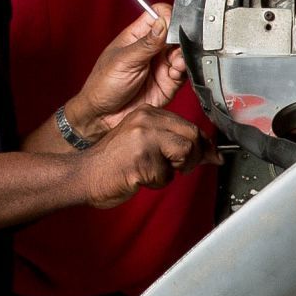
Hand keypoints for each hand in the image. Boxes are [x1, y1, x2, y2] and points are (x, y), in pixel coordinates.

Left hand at [60, 4, 183, 126]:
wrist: (103, 117)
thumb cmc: (103, 85)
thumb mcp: (124, 60)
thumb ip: (147, 43)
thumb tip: (164, 23)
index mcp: (137, 36)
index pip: (159, 15)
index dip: (169, 16)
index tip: (173, 25)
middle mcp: (152, 49)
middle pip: (175, 33)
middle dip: (180, 38)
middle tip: (178, 46)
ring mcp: (161, 65)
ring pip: (182, 52)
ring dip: (183, 55)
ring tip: (176, 63)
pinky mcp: (168, 82)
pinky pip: (184, 72)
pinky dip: (185, 70)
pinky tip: (176, 72)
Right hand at [75, 106, 202, 209]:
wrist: (83, 174)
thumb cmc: (112, 162)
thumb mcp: (143, 142)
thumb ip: (172, 142)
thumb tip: (210, 153)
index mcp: (148, 112)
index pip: (189, 125)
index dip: (203, 144)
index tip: (211, 156)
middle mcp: (147, 120)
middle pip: (192, 137)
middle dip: (192, 158)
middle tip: (180, 168)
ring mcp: (144, 138)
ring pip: (184, 154)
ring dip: (173, 170)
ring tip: (153, 171)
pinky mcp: (142, 160)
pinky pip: (166, 176)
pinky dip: (157, 183)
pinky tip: (139, 178)